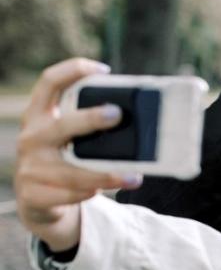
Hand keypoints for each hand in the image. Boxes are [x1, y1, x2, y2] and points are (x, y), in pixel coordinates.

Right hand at [16, 58, 142, 250]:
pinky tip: (105, 190)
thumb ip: (90, 128)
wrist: (37, 201)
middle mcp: (31, 138)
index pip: (48, 83)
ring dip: (105, 174)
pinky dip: (89, 193)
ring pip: (71, 171)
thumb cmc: (63, 160)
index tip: (103, 68)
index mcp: (39, 116)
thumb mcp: (69, 140)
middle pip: (62, 125)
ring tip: (133, 177)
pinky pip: (68, 195)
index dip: (72, 70)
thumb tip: (142, 118)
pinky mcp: (33, 194)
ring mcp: (30, 167)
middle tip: (118, 115)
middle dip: (90, 119)